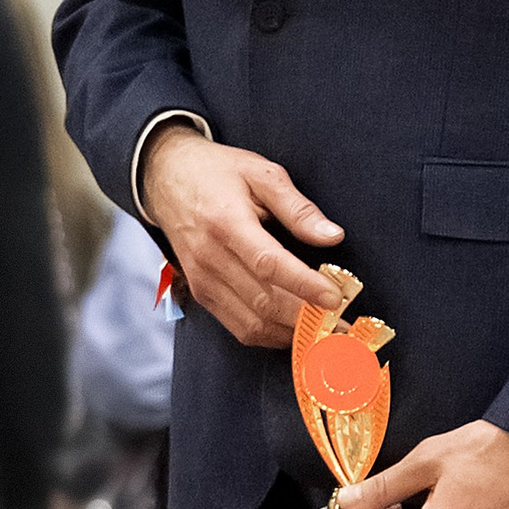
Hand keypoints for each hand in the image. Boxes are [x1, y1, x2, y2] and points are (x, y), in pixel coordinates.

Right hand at [141, 130, 343, 351]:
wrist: (166, 180)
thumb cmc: (217, 173)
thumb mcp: (261, 173)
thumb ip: (298, 208)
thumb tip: (332, 237)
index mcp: (226, 223)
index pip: (269, 264)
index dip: (305, 286)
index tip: (336, 298)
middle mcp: (210, 259)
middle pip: (263, 302)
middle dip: (307, 318)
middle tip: (343, 325)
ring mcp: (203, 281)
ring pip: (252, 324)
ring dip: (291, 334)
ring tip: (325, 332)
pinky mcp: (202, 295)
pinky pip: (239, 327)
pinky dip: (271, 335)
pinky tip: (295, 329)